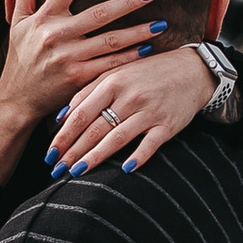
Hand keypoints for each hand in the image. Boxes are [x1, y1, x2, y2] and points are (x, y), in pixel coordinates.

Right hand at [0, 0, 164, 182]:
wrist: (17, 99)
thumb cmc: (21, 56)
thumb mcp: (17, 21)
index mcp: (44, 17)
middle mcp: (56, 36)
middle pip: (99, 13)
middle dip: (129, 2)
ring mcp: (69, 58)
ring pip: (111, 41)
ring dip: (139, 32)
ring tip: (161, 24)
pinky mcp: (78, 78)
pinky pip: (110, 65)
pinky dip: (130, 57)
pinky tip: (148, 49)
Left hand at [48, 37, 217, 179]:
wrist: (192, 70)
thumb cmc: (148, 73)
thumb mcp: (116, 73)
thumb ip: (88, 92)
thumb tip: (61, 117)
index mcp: (112, 82)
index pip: (81, 113)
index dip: (63, 135)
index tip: (49, 153)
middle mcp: (129, 96)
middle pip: (95, 129)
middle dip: (73, 151)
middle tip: (57, 169)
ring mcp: (149, 111)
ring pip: (117, 138)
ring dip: (95, 157)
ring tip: (77, 172)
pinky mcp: (168, 124)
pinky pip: (150, 144)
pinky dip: (138, 157)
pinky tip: (124, 170)